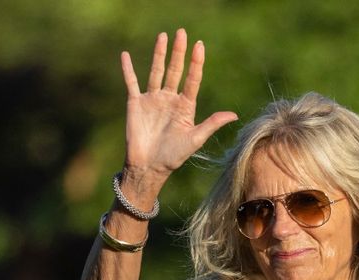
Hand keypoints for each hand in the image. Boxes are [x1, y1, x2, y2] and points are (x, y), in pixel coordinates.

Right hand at [120, 29, 236, 186]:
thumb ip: (212, 124)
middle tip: (182, 33)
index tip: (200, 46)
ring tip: (164, 36)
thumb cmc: (174, 156)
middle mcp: (170, 99)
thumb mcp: (195, 139)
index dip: (196, 63)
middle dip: (179, 52)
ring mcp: (153, 99)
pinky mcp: (136, 103)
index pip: (192, 79)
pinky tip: (125, 55)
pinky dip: (127, 69)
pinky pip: (131, 82)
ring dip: (159, 54)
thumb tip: (234, 115)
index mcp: (185, 106)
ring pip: (156, 71)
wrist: (149, 167)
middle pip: (175, 70)